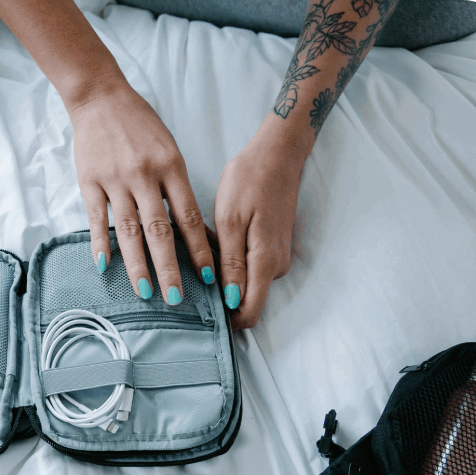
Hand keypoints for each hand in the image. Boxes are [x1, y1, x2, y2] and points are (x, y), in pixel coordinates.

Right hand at [71, 83, 215, 301]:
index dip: (199, 249)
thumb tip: (188, 229)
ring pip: (127, 230)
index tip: (207, 276)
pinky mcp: (89, 181)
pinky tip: (105, 267)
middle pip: (159, 230)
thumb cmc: (140, 125)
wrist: (100, 98)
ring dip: (137, 264)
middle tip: (176, 298)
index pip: (189, 216)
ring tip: (144, 292)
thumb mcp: (168, 148)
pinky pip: (96, 219)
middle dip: (169, 267)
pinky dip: (100, 244)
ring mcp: (115, 180)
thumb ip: (174, 185)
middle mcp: (144, 175)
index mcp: (170, 166)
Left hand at [213, 114, 311, 328]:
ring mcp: (278, 257)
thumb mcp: (230, 220)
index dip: (226, 317)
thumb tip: (231, 300)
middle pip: (245, 299)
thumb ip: (231, 263)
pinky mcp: (274, 247)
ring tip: (209, 242)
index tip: (198, 306)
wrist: (276, 155)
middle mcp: (276, 266)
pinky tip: (221, 235)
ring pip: (246, 281)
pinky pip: (250, 265)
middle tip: (197, 263)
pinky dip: (232, 257)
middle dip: (220, 290)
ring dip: (225, 271)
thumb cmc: (249, 181)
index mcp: (265, 262)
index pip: (250, 312)